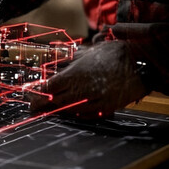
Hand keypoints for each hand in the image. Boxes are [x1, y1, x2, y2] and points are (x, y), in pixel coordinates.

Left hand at [26, 40, 148, 118]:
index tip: (28, 96)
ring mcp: (95, 102)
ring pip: (70, 111)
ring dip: (58, 110)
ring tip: (49, 109)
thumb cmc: (111, 54)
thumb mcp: (85, 53)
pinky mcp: (107, 108)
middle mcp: (82, 91)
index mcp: (74, 76)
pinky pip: (86, 115)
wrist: (140, 62)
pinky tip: (71, 111)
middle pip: (55, 102)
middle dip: (42, 105)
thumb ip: (67, 61)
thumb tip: (51, 66)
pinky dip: (76, 114)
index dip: (35, 94)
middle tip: (33, 107)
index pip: (47, 89)